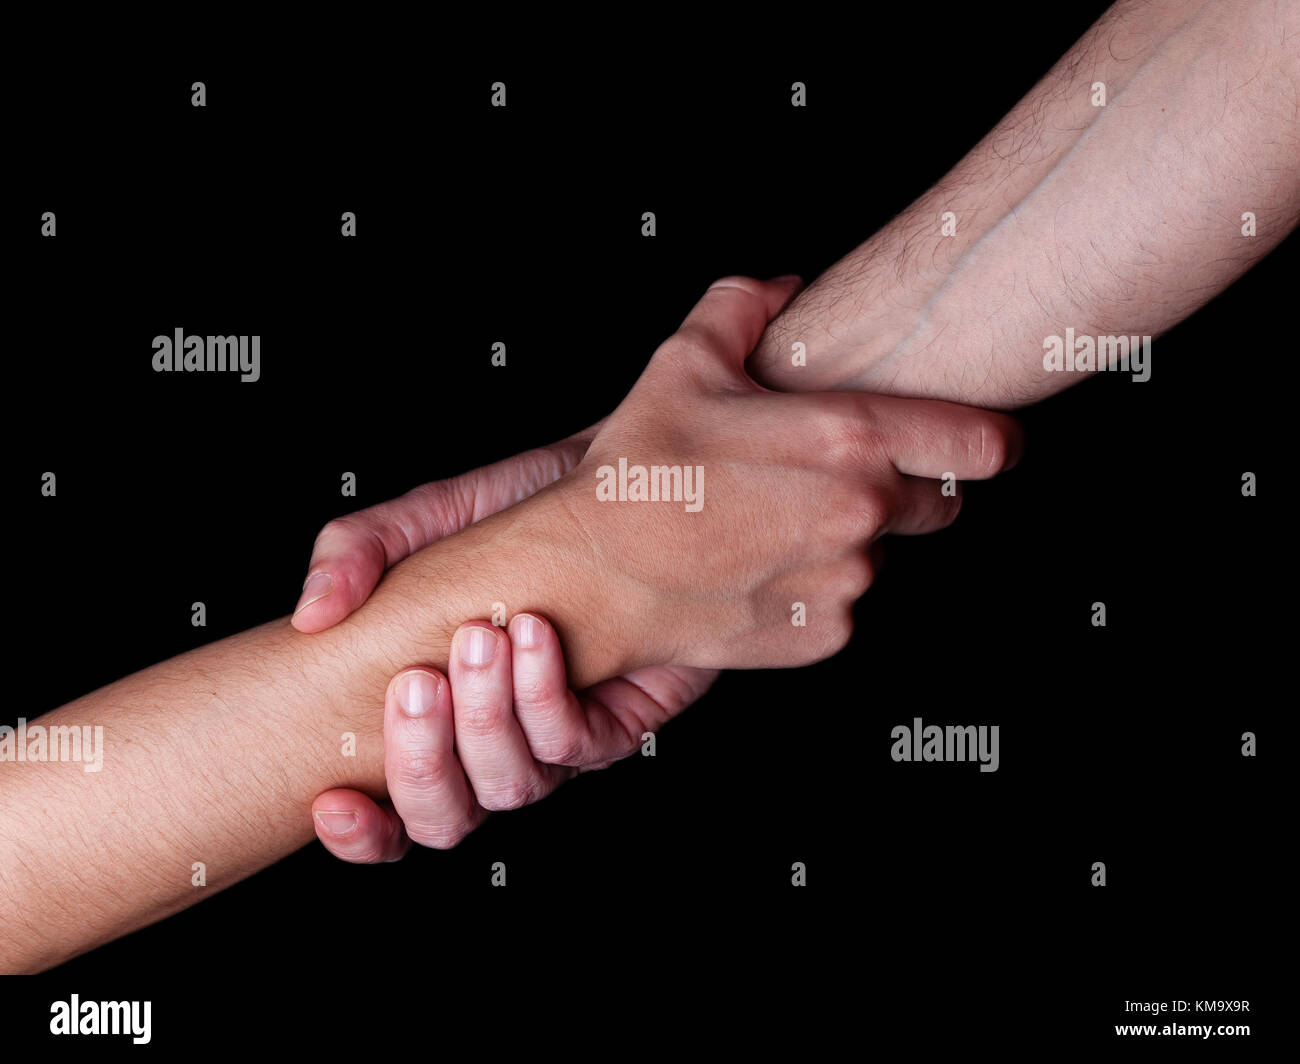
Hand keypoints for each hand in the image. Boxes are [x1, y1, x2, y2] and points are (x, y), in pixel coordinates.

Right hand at [296, 429, 715, 857]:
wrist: (627, 491)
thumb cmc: (522, 512)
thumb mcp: (432, 516)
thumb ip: (359, 551)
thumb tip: (311, 612)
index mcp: (433, 718)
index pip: (389, 813)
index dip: (360, 833)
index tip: (334, 798)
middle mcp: (490, 745)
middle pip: (444, 819)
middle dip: (421, 761)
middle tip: (418, 680)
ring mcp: (553, 743)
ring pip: (509, 787)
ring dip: (486, 718)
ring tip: (482, 634)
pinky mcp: (615, 726)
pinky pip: (572, 745)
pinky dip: (544, 696)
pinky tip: (533, 632)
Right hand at [551, 275, 1023, 670]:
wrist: (593, 574)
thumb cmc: (638, 470)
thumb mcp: (684, 363)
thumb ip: (743, 306)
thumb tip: (780, 287)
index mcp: (850, 439)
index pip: (983, 443)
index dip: (992, 440)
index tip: (985, 444)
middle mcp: (864, 514)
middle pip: (940, 504)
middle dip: (902, 491)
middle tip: (831, 481)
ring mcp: (847, 582)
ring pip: (881, 556)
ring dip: (848, 541)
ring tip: (772, 526)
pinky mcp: (824, 635)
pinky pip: (844, 606)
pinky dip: (815, 590)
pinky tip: (759, 567)